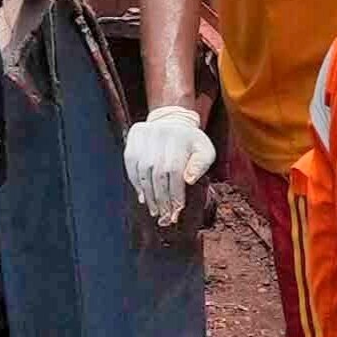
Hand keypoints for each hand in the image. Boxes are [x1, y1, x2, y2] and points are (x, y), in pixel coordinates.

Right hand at [123, 105, 216, 227]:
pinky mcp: (133, 139)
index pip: (175, 170)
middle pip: (157, 173)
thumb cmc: (191, 142)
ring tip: (154, 209)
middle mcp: (160, 134)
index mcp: (180, 138)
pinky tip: (143, 196)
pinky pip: (131, 164)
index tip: (177, 209)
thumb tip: (189, 180)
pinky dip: (136, 182)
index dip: (175, 192)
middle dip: (161, 198)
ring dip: (148, 194)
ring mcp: (144, 136)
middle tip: (164, 215)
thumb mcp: (205, 150)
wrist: (172, 121)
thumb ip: (201, 165)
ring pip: (143, 171)